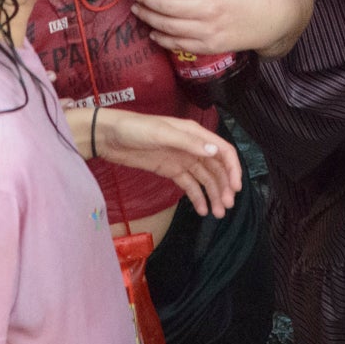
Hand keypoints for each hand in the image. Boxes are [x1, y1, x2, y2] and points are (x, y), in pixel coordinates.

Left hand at [85, 106, 243, 217]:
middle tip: (226, 207)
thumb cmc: (135, 129)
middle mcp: (192, 146)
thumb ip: (188, 143)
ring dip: (213, 194)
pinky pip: (189, 185)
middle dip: (224, 186)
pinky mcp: (170, 170)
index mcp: (194, 134)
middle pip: (216, 168)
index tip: (235, 189)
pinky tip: (203, 210)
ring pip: (205, 179)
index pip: (222, 151)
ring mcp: (182, 159)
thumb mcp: (161, 134)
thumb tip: (214, 152)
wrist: (109, 137)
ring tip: (217, 214)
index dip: (232, 169)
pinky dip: (198, 197)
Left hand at [131, 0, 300, 58]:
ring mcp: (209, 30)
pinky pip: (181, 45)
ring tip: (136, 9)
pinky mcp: (210, 46)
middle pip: (169, 6)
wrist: (274, 19)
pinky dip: (163, 39)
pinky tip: (153, 32)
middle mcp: (210, 9)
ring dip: (149, 18)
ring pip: (170, 27)